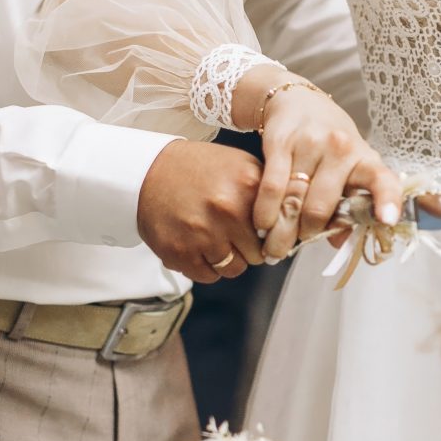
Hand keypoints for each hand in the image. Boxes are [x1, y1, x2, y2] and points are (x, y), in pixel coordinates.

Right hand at [137, 139, 266, 283]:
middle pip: (259, 254)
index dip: (274, 234)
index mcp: (247, 185)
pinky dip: (206, 266)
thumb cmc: (198, 169)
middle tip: (235, 235)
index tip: (268, 235)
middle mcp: (227, 210)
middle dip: (250, 248)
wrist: (148, 172)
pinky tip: (199, 245)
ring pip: (235, 269)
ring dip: (229, 259)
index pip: (280, 229)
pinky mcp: (180, 253)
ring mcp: (203, 233)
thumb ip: (268, 191)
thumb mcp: (240, 164)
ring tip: (216, 239)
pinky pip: (209, 276)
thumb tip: (293, 223)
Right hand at [251, 81, 401, 263]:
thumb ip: (348, 206)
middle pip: (320, 208)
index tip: (388, 219)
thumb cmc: (331, 144)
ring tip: (273, 248)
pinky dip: (265, 212)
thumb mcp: (349, 169)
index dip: (387, 200)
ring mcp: (309, 144)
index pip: (382, 180)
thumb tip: (339, 242)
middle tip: (293, 248)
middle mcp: (340, 149)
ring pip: (293, 201)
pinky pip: (271, 187)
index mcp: (364, 160)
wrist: (299, 101)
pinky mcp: (280, 142)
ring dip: (281, 231)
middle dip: (305, 235)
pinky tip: (262, 225)